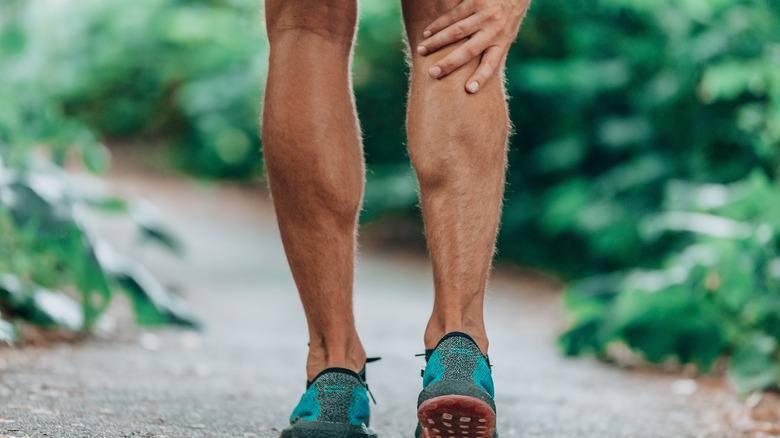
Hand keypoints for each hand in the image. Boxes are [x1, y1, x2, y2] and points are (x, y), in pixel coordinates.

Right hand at [416, 0, 530, 92]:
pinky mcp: (475, 1)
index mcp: (502, 42)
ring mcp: (484, 15)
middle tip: (432, 73)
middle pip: (469, 51)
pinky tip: (426, 32)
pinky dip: (438, 25)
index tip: (469, 89)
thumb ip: (492, 50)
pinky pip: (453, 15)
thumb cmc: (507, 17)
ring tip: (421, 50)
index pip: (491, 64)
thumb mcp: (506, 35)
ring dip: (437, 42)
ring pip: (456, 32)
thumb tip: (475, 76)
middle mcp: (494, 30)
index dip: (480, 77)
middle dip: (449, 63)